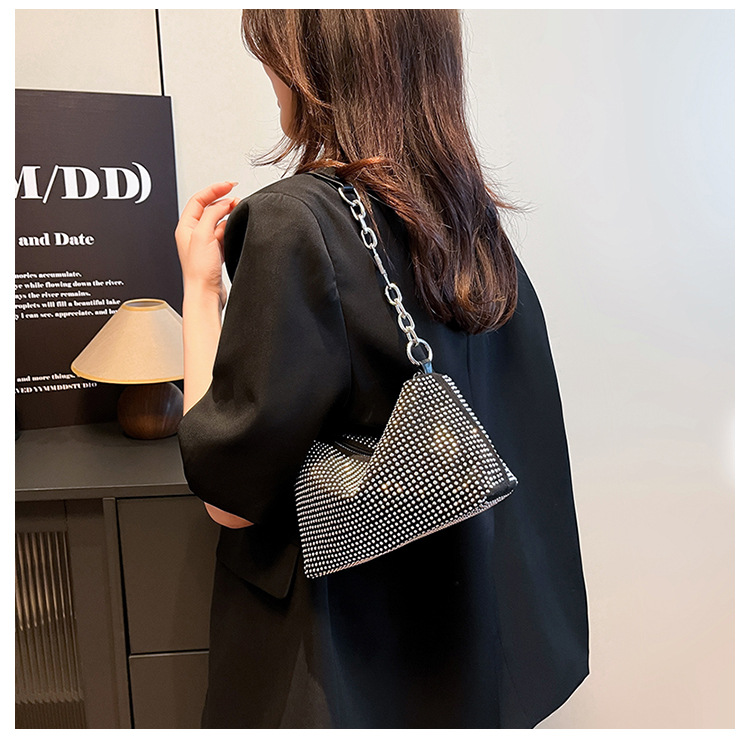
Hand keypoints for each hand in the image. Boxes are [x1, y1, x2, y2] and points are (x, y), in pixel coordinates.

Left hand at [175, 181, 239, 307]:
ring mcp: (205, 243)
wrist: (205, 294)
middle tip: (238, 197)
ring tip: (240, 210)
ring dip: (229, 214)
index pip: (199, 199)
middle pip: (209, 208)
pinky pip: (224, 233)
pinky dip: (232, 227)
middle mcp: (193, 233)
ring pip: (218, 220)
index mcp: (185, 226)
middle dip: (224, 200)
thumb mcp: (204, 235)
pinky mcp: (215, 252)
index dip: (214, 189)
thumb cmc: (199, 271)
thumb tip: (224, 203)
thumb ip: (212, 214)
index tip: (229, 185)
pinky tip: (238, 227)